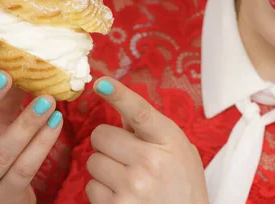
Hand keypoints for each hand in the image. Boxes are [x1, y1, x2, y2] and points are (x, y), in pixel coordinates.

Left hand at [86, 78, 208, 203]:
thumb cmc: (184, 185)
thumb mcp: (180, 150)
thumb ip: (152, 128)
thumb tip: (120, 109)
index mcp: (169, 141)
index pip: (140, 112)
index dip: (118, 95)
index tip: (100, 82)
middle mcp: (150, 162)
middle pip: (101, 135)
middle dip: (107, 143)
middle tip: (124, 155)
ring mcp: (133, 186)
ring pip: (93, 161)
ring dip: (104, 168)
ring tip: (127, 179)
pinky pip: (91, 187)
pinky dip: (102, 191)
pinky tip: (123, 195)